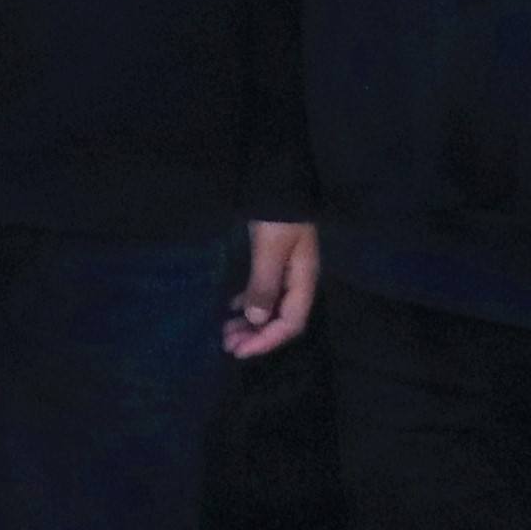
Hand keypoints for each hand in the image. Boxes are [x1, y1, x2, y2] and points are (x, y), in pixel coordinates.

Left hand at [224, 220, 317, 358]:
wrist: (281, 179)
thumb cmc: (278, 215)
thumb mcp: (270, 249)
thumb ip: (264, 284)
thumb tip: (258, 320)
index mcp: (303, 281)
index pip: (290, 324)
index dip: (266, 341)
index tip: (240, 350)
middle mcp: (298, 280)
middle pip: (281, 319)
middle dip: (256, 335)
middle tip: (227, 344)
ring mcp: (288, 271)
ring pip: (271, 307)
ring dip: (251, 322)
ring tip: (226, 331)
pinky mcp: (275, 260)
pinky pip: (264, 291)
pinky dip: (249, 303)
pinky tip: (233, 307)